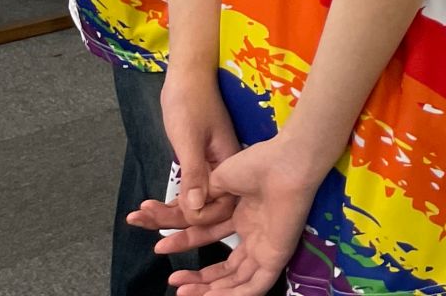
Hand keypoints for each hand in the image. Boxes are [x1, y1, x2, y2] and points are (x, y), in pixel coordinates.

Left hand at [125, 73, 240, 235]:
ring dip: (166, 212)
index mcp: (230, 164)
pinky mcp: (201, 163)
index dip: (195, 217)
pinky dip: (170, 200)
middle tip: (140, 218)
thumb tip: (195, 209)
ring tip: (136, 217)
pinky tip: (148, 206)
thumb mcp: (189, 139)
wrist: (187, 76)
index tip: (166, 216)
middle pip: (205, 207)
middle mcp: (226, 170)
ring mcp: (214, 166)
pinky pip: (189, 190)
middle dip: (173, 218)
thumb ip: (195, 173)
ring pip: (194, 201)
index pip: (220, 206)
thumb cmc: (190, 103)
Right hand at [147, 134, 323, 290]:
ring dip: (209, 290)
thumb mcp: (221, 181)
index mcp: (244, 216)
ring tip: (182, 290)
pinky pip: (256, 286)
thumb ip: (202, 200)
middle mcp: (255, 235)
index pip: (212, 240)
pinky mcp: (277, 256)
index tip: (160, 246)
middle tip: (172, 279)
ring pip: (238, 282)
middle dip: (197, 277)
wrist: (284, 162)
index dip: (187, 246)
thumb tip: (182, 211)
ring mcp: (267, 247)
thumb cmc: (258, 164)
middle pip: (225, 268)